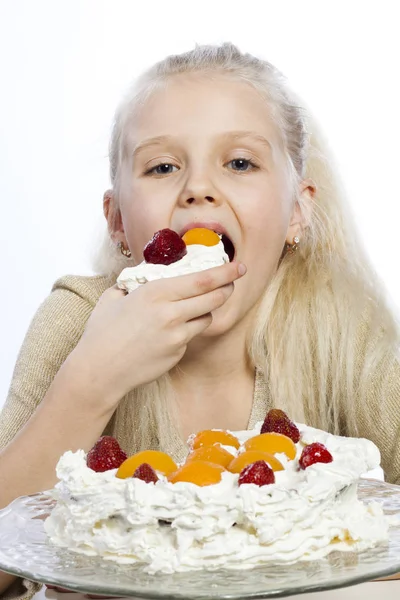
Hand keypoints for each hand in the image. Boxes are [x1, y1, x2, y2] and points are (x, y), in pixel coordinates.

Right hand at [68, 262, 245, 404]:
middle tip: (232, 282)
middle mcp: (171, 313)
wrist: (99, 370)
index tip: (238, 266)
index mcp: (156, 293)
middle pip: (213, 297)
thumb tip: (146, 276)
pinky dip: (187, 330)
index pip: (202, 280)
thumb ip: (134, 284)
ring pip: (206, 318)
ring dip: (207, 310)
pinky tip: (169, 332)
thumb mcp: (114, 297)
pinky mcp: (178, 353)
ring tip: (195, 307)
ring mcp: (177, 336)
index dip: (225, 272)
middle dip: (227, 288)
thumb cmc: (102, 333)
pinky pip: (190, 336)